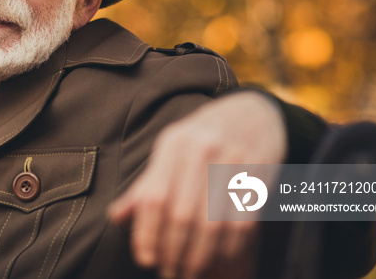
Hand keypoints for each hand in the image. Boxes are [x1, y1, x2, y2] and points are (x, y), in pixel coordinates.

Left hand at [108, 91, 286, 278]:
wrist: (254, 112)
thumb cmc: (203, 138)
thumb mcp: (170, 150)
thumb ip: (146, 184)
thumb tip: (116, 218)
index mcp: (173, 143)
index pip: (153, 197)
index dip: (146, 233)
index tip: (145, 259)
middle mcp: (201, 150)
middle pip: (182, 215)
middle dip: (174, 253)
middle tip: (171, 273)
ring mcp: (232, 161)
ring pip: (212, 224)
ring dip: (200, 258)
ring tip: (191, 273)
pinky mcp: (259, 175)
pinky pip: (242, 223)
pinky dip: (229, 250)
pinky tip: (220, 262)